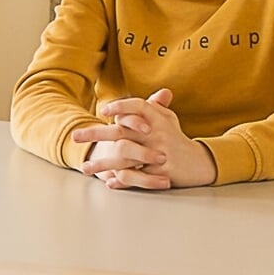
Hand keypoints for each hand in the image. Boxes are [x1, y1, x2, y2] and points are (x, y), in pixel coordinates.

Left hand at [72, 88, 217, 190]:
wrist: (197, 162)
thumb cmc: (176, 138)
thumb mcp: (167, 119)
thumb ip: (154, 106)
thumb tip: (147, 92)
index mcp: (158, 119)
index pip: (139, 106)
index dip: (122, 107)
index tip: (104, 110)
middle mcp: (157, 135)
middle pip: (123, 132)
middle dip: (97, 134)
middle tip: (75, 136)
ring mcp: (158, 154)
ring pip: (125, 158)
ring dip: (103, 164)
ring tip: (85, 168)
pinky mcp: (160, 172)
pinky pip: (137, 176)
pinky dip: (123, 180)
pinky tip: (109, 182)